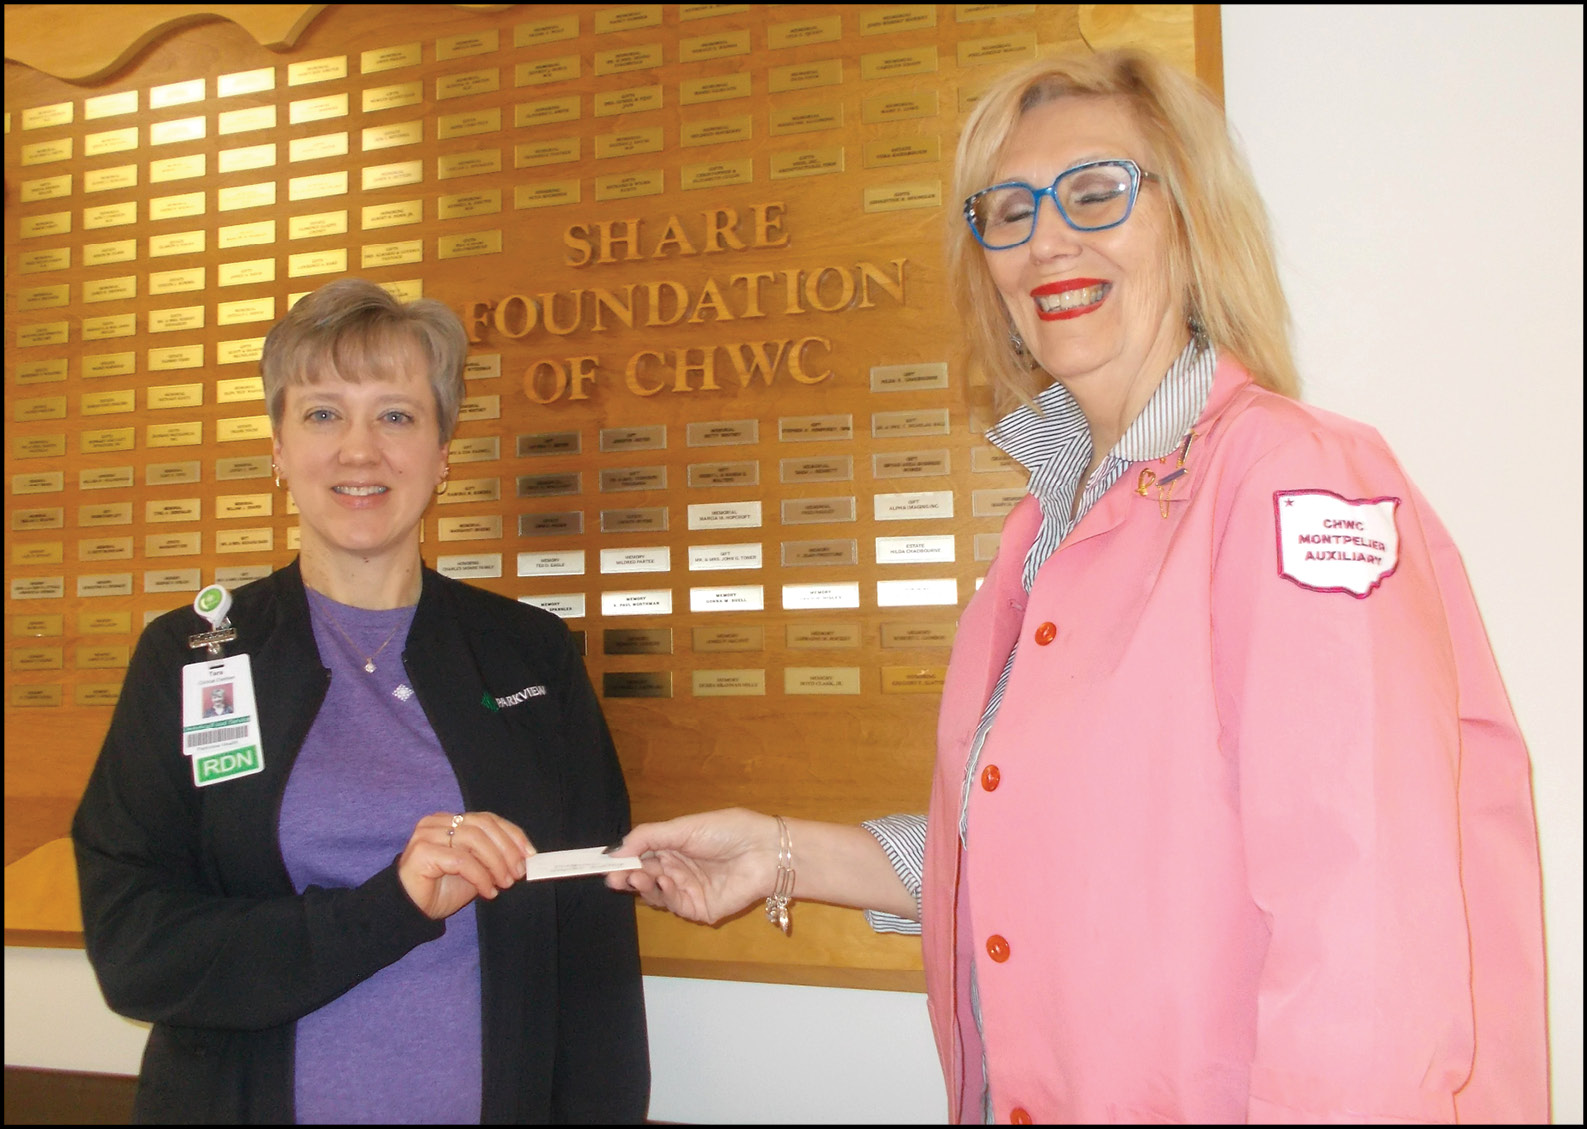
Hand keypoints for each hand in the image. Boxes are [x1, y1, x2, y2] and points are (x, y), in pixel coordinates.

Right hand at [398, 811, 533, 920]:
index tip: (530, 854)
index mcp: (450, 820)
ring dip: (496, 863)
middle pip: (483, 826)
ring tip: (505, 883)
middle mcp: (437, 822)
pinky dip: (481, 876)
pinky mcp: (422, 852)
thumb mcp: (476, 870)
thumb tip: (524, 857)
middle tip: (519, 873)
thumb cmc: (441, 889)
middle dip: (507, 849)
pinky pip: (462, 860)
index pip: (487, 819)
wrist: (410, 911)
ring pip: (474, 839)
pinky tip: (488, 891)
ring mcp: (427, 834)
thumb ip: (494, 858)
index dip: (512, 835)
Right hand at [603, 808, 777, 923]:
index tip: (601, 864)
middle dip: (628, 876)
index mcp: (675, 847)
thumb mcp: (683, 827)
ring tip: (637, 875)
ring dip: (643, 885)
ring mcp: (688, 891)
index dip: (623, 860)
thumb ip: (647, 838)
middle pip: (644, 877)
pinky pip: (674, 905)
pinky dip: (664, 894)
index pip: (641, 856)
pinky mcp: (700, 909)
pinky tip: (664, 881)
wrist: (764, 852)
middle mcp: (679, 870)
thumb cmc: (727, 831)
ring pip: (655, 893)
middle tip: (614, 877)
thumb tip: (614, 850)